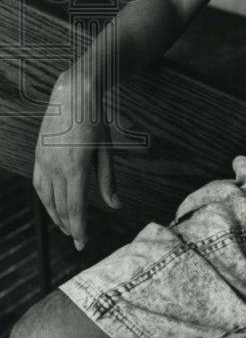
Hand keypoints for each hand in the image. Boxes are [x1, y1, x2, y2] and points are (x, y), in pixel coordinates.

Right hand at [33, 71, 121, 249]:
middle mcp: (56, 167)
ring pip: (47, 199)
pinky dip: (46, 200)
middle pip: (60, 207)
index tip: (84, 243)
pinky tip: (53, 205)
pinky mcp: (38, 155)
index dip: (80, 229)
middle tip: (79, 240)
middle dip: (70, 226)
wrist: (73, 94)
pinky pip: (39, 185)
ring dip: (56, 216)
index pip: (75, 208)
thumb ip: (108, 181)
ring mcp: (43, 161)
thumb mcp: (107, 151)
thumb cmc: (95, 121)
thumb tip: (116, 206)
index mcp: (76, 167)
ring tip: (68, 227)